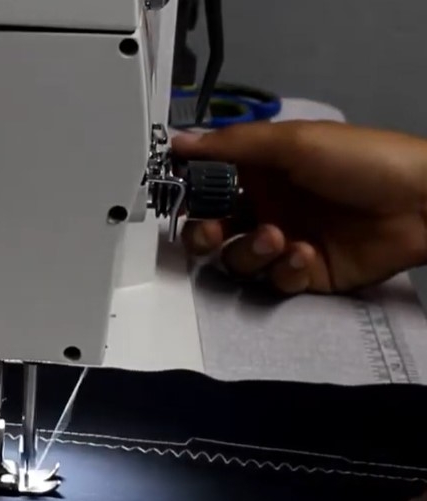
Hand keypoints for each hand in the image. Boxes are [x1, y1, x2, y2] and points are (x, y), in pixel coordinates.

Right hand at [172, 121, 426, 293]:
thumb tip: (179, 142)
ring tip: (278, 238)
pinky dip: (284, 270)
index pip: (208, 188)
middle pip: (212, 232)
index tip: (175, 201)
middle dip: (204, 235)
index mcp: (260, 173)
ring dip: (252, 251)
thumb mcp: (292, 142)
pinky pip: (274, 281)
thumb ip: (231, 146)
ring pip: (239, 261)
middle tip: (213, 232)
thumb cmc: (360, 162)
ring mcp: (283, 243)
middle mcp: (266, 208)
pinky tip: (306, 254)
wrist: (420, 205)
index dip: (189, 197)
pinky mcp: (302, 275)